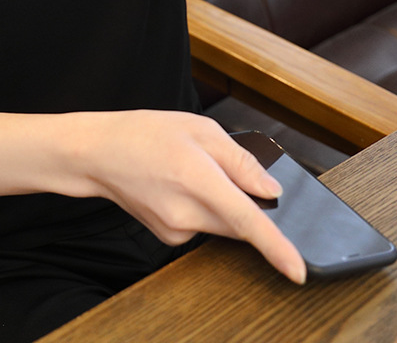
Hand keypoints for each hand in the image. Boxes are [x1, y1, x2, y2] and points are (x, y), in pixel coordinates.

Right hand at [83, 110, 306, 283]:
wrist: (99, 153)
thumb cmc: (143, 134)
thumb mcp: (198, 127)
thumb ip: (240, 159)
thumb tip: (270, 189)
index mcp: (197, 179)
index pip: (245, 220)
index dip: (275, 247)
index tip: (297, 270)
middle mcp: (186, 212)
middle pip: (239, 221)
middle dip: (242, 199)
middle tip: (214, 167)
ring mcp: (175, 230)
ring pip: (221, 225)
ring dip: (220, 203)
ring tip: (186, 171)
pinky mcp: (169, 237)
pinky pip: (202, 226)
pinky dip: (201, 209)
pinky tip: (176, 186)